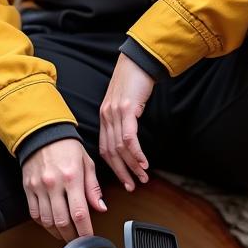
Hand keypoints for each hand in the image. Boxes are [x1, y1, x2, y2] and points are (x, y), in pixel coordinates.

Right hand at [21, 138, 106, 241]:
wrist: (42, 134)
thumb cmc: (67, 147)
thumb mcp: (86, 163)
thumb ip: (93, 188)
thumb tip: (101, 207)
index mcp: (72, 177)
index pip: (79, 212)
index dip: (85, 230)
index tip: (89, 237)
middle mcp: (54, 184)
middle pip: (62, 221)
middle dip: (71, 236)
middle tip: (78, 240)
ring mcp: (39, 187)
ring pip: (47, 221)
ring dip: (57, 233)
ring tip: (66, 234)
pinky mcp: (28, 189)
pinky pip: (34, 214)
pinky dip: (44, 224)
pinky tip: (52, 224)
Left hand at [99, 53, 154, 191]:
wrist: (138, 61)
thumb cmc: (134, 82)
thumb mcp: (125, 104)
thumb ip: (124, 120)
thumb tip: (130, 141)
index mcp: (104, 117)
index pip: (105, 149)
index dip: (114, 167)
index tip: (124, 180)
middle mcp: (106, 117)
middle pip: (110, 152)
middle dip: (122, 172)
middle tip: (132, 186)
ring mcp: (115, 113)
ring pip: (120, 148)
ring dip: (132, 165)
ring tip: (143, 177)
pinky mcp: (127, 109)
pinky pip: (129, 137)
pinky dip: (136, 153)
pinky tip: (143, 162)